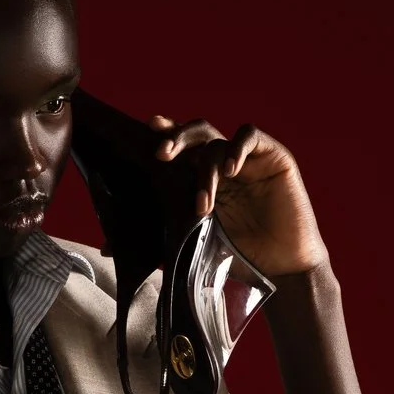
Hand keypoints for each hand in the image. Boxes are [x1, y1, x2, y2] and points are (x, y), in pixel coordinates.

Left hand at [149, 114, 329, 277]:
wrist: (280, 266)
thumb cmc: (237, 256)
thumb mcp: (193, 239)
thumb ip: (166, 226)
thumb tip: (113, 241)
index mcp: (202, 179)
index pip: (181, 149)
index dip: (166, 135)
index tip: (149, 127)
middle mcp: (222, 166)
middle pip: (196, 135)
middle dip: (176, 138)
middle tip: (162, 154)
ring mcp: (248, 161)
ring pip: (217, 142)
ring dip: (205, 170)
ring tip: (204, 205)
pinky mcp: (274, 158)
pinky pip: (250, 136)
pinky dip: (236, 148)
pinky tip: (230, 171)